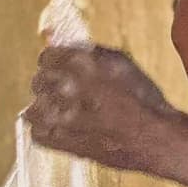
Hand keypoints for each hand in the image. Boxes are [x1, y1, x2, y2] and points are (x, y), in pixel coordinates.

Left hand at [26, 45, 180, 173]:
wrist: (153, 137)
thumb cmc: (142, 100)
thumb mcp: (120, 62)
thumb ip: (88, 52)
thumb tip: (65, 44)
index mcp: (81, 64)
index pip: (47, 57)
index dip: (55, 62)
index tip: (60, 67)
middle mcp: (67, 88)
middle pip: (39, 81)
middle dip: (51, 84)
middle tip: (67, 92)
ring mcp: (60, 117)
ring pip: (34, 108)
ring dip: (46, 108)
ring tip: (64, 111)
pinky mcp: (60, 142)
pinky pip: (37, 132)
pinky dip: (46, 129)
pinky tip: (62, 127)